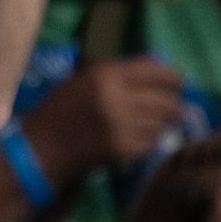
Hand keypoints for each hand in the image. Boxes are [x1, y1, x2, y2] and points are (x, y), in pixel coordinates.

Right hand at [18, 55, 181, 181]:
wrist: (43, 145)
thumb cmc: (62, 107)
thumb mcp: (86, 78)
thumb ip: (121, 73)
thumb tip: (161, 72)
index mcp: (107, 75)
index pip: (157, 71)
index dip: (173, 77)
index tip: (177, 83)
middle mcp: (118, 99)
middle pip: (166, 99)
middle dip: (174, 103)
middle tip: (174, 107)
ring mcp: (122, 127)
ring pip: (162, 123)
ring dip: (163, 123)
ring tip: (155, 122)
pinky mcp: (123, 150)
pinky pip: (151, 142)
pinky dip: (150, 140)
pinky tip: (139, 138)